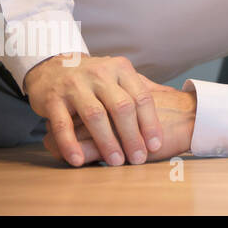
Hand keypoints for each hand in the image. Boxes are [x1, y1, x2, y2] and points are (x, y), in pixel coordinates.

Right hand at [41, 77, 194, 165]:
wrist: (52, 66)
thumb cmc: (94, 78)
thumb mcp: (119, 75)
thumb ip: (141, 88)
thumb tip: (175, 99)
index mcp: (121, 69)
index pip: (141, 97)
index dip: (150, 123)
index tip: (156, 145)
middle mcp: (100, 74)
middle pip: (121, 107)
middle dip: (132, 135)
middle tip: (138, 158)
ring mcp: (75, 85)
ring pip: (95, 116)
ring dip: (107, 141)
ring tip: (116, 161)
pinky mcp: (52, 99)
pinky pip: (63, 124)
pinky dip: (71, 144)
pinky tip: (79, 160)